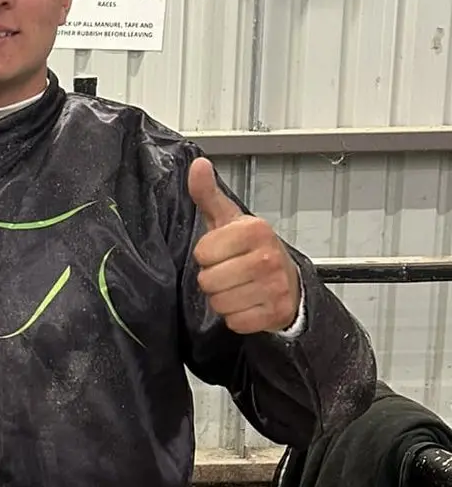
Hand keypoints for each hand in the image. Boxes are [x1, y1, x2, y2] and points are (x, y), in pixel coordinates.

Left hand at [188, 157, 300, 333]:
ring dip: (222, 298)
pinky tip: (247, 302)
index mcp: (255, 230)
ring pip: (220, 303)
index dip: (206, 255)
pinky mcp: (276, 312)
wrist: (288, 280)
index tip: (221, 251)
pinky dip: (236, 316)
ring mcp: (275, 287)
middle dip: (212, 278)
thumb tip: (198, 165)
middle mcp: (268, 257)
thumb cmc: (251, 248)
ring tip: (237, 286)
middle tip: (228, 271)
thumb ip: (208, 194)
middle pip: (208, 281)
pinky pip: (235, 321)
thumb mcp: (228, 219)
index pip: (202, 253)